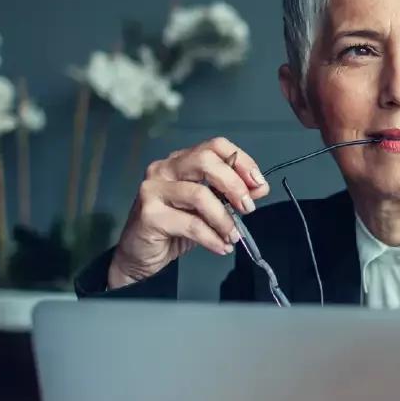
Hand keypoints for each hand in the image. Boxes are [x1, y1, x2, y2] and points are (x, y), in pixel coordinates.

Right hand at [108, 137, 269, 288]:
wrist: (140, 255)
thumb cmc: (174, 227)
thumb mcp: (208, 209)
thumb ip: (230, 195)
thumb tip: (259, 188)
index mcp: (181, 161)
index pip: (216, 146)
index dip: (242, 161)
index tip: (258, 184)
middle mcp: (165, 169)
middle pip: (206, 161)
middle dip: (234, 185)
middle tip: (247, 208)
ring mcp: (154, 189)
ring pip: (199, 195)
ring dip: (224, 219)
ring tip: (233, 235)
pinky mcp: (150, 214)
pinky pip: (190, 224)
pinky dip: (212, 237)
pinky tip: (221, 246)